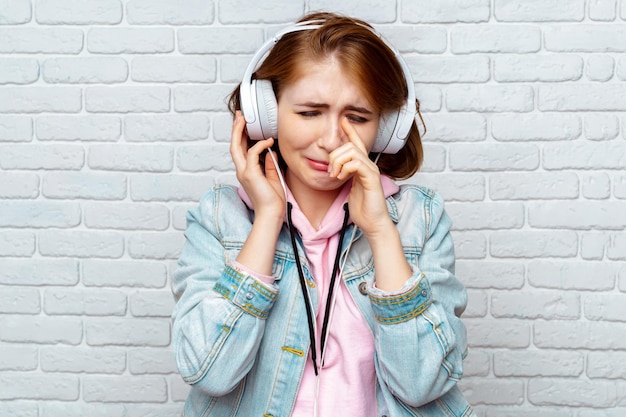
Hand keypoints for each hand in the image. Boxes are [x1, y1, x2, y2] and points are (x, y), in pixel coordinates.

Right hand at [230, 111, 284, 220]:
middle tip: (239, 115)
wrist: (271, 213)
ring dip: (240, 132)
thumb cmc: (273, 200)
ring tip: (245, 120)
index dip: (240, 135)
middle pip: (233, 145)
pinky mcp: (250, 174)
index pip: (240, 150)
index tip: (244, 123)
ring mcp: (244, 172)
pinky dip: (259, 145)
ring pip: (236, 147)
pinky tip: (268, 141)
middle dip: (235, 129)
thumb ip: (270, 165)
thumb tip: (271, 152)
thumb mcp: (273, 178)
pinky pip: (252, 154)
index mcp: (246, 171)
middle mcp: (242, 170)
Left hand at [328, 117, 393, 236]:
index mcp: (363, 166)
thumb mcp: (349, 188)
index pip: (357, 143)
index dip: (350, 130)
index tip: (343, 120)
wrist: (373, 223)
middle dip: (335, 154)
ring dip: (338, 161)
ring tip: (334, 175)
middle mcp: (369, 165)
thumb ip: (344, 176)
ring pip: (351, 151)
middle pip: (350, 145)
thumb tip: (334, 170)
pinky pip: (356, 163)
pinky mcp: (371, 178)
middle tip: (330, 170)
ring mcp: (371, 170)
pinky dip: (344, 168)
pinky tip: (340, 178)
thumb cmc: (362, 209)